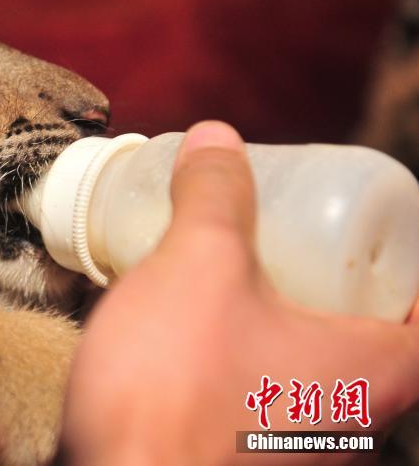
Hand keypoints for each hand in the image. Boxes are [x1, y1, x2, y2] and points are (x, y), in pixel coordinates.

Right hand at [61, 121, 418, 463]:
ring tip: (232, 281)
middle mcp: (353, 423)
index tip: (362, 231)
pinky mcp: (240, 464)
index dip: (401, 265)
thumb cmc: (174, 391)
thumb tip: (218, 137)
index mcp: (374, 371)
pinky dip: (242, 364)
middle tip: (288, 240)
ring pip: (312, 375)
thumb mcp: (198, 266)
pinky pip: (260, 402)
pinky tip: (189, 341)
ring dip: (282, 327)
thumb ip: (214, 196)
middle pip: (370, 340)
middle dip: (331, 285)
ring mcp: (297, 453)